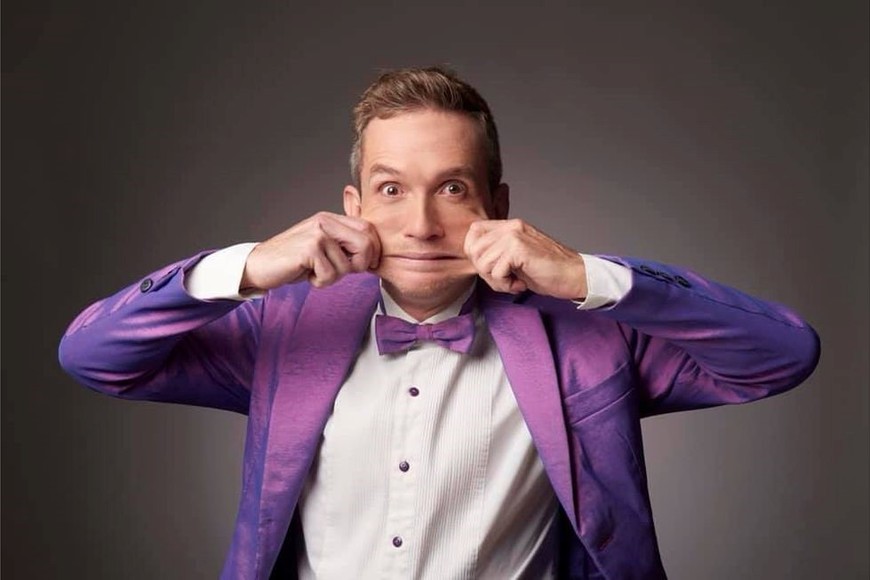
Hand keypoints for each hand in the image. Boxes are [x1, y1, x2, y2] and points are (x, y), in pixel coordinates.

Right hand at [241, 212, 380, 290]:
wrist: (260, 265)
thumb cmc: (294, 261)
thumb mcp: (323, 248)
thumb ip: (344, 245)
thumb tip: (375, 257)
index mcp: (331, 218)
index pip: (368, 229)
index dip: (373, 251)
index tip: (365, 265)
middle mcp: (325, 221)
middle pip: (366, 244)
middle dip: (359, 265)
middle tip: (339, 271)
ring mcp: (317, 234)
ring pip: (348, 265)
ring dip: (333, 277)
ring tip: (315, 271)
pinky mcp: (309, 249)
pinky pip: (330, 274)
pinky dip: (320, 282)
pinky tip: (306, 274)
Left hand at [464, 219, 586, 298]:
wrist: (575, 275)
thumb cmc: (549, 271)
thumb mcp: (517, 257)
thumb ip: (498, 252)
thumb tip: (475, 260)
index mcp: (510, 226)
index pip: (474, 232)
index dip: (475, 253)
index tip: (491, 268)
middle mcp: (511, 226)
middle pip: (474, 249)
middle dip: (485, 271)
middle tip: (505, 279)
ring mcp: (514, 235)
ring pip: (483, 262)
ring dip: (496, 280)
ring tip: (515, 282)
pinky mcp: (519, 249)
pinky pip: (496, 271)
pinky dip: (506, 284)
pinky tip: (521, 284)